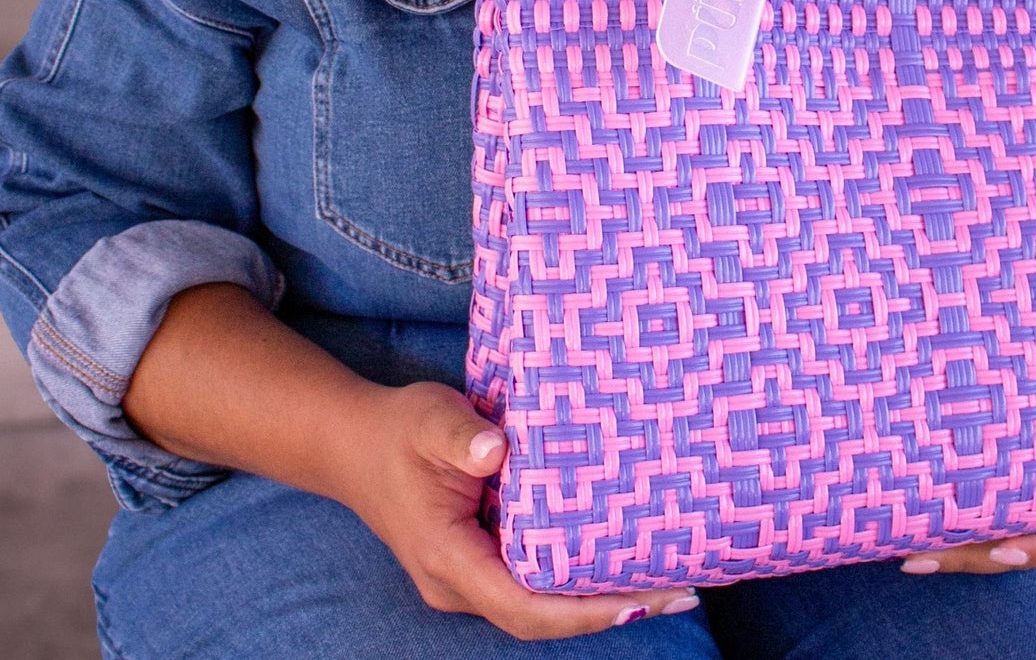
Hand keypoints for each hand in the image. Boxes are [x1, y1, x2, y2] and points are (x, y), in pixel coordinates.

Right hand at [339, 382, 698, 640]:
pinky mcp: (480, 559)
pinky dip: (576, 576)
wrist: (354, 444)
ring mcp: (470, 576)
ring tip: (666, 577)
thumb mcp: (427, 419)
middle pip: (542, 617)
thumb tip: (496, 449)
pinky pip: (533, 580)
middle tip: (680, 588)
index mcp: (450, 557)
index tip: (639, 600)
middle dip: (610, 609)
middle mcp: (461, 582)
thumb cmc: (397, 429)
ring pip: (539, 605)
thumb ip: (458, 435)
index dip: (582, 611)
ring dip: (599, 597)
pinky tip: (618, 553)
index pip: (523, 604)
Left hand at [899, 301, 1035, 576]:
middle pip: (1019, 553)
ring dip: (951, 557)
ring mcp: (1033, 529)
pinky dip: (948, 543)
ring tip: (906, 557)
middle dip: (974, 558)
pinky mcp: (1005, 523)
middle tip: (920, 557)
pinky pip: (979, 540)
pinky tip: (905, 546)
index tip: (1005, 551)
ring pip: (993, 553)